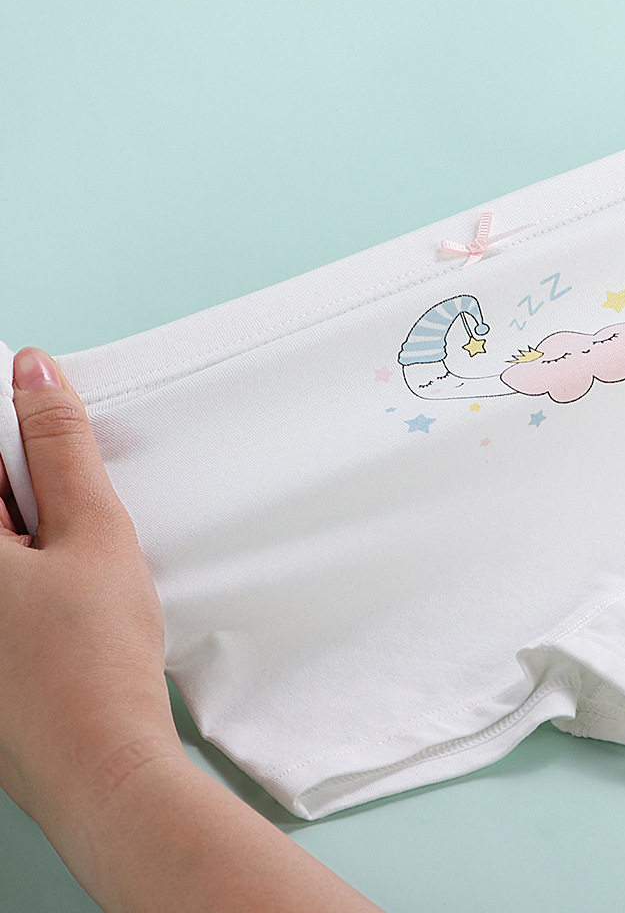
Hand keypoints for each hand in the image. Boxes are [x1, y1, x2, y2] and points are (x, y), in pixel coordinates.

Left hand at [0, 347, 183, 828]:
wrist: (101, 765)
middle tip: (76, 513)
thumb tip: (33, 374)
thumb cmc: (93, 659)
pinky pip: (5, 584)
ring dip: (33, 528)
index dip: (17, 429)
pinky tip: (69, 596)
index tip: (49, 430)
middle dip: (28, 485)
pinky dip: (29, 569)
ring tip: (79, 559)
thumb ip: (60, 446)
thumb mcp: (93, 531)